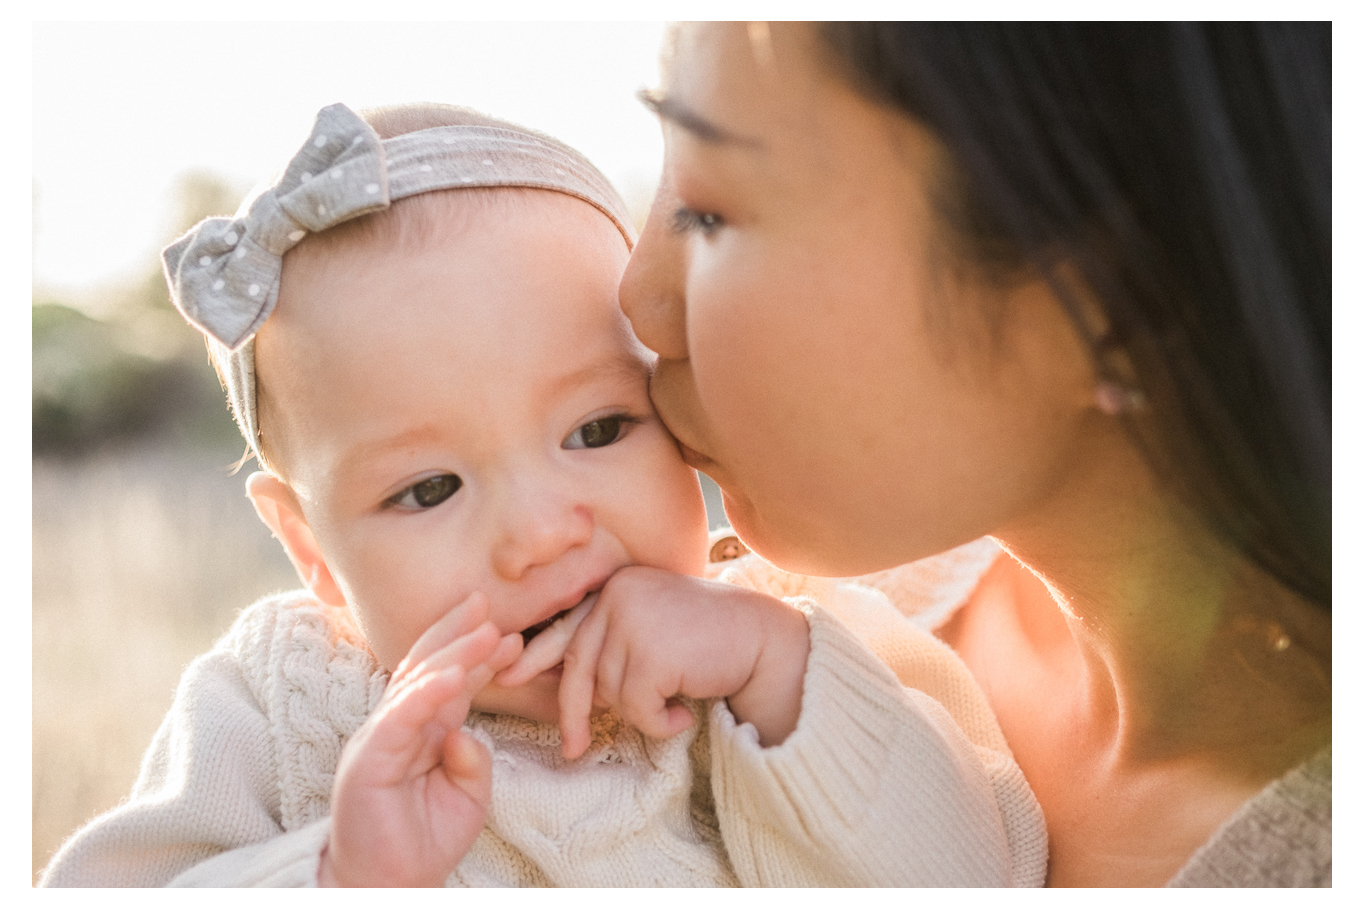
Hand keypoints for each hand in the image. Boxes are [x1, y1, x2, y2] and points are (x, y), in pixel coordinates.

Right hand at [319, 592, 522, 886]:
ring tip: (486, 631)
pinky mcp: (368, 759)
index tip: (510, 632)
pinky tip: (454, 675)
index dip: (475, 654)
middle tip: (488, 604)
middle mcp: (397, 726)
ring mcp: (379, 739)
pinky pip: (400, 717)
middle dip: (458, 633)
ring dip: (452, 654)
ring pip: (415, 684)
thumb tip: (467, 732)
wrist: (390, 885)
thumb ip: (475, 761)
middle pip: (426, 667)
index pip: (447, 681)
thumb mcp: (468, 797)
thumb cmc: (424, 841)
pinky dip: (427, 694)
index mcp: (421, 731)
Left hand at [553, 566, 810, 759]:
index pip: (567, 629)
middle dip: (574, 713)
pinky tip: (683, 711)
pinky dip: (658, 724)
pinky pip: (636, 710)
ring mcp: (633, 621)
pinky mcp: (651, 652)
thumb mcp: (651, 628)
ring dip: (640, 714)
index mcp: (615, 587)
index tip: (508, 678)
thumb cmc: (708, 640)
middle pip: (578, 668)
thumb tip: (558, 678)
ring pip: (610, 694)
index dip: (537, 658)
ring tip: (673, 704)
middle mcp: (617, 596)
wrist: (764, 641)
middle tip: (573, 749)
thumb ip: (611, 640)